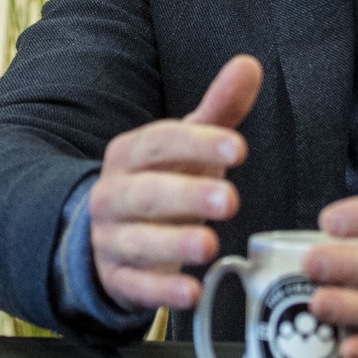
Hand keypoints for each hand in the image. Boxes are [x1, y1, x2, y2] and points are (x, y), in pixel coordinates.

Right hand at [88, 55, 262, 310]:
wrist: (109, 233)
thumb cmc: (162, 181)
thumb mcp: (188, 146)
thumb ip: (219, 109)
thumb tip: (248, 64)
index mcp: (130, 154)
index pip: (158, 143)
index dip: (195, 143)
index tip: (236, 147)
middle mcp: (114, 194)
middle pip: (147, 193)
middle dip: (186, 196)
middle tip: (229, 199)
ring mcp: (112, 238)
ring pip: (138, 241)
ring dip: (173, 245)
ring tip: (209, 245)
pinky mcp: (117, 278)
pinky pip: (136, 286)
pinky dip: (161, 292)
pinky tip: (189, 292)